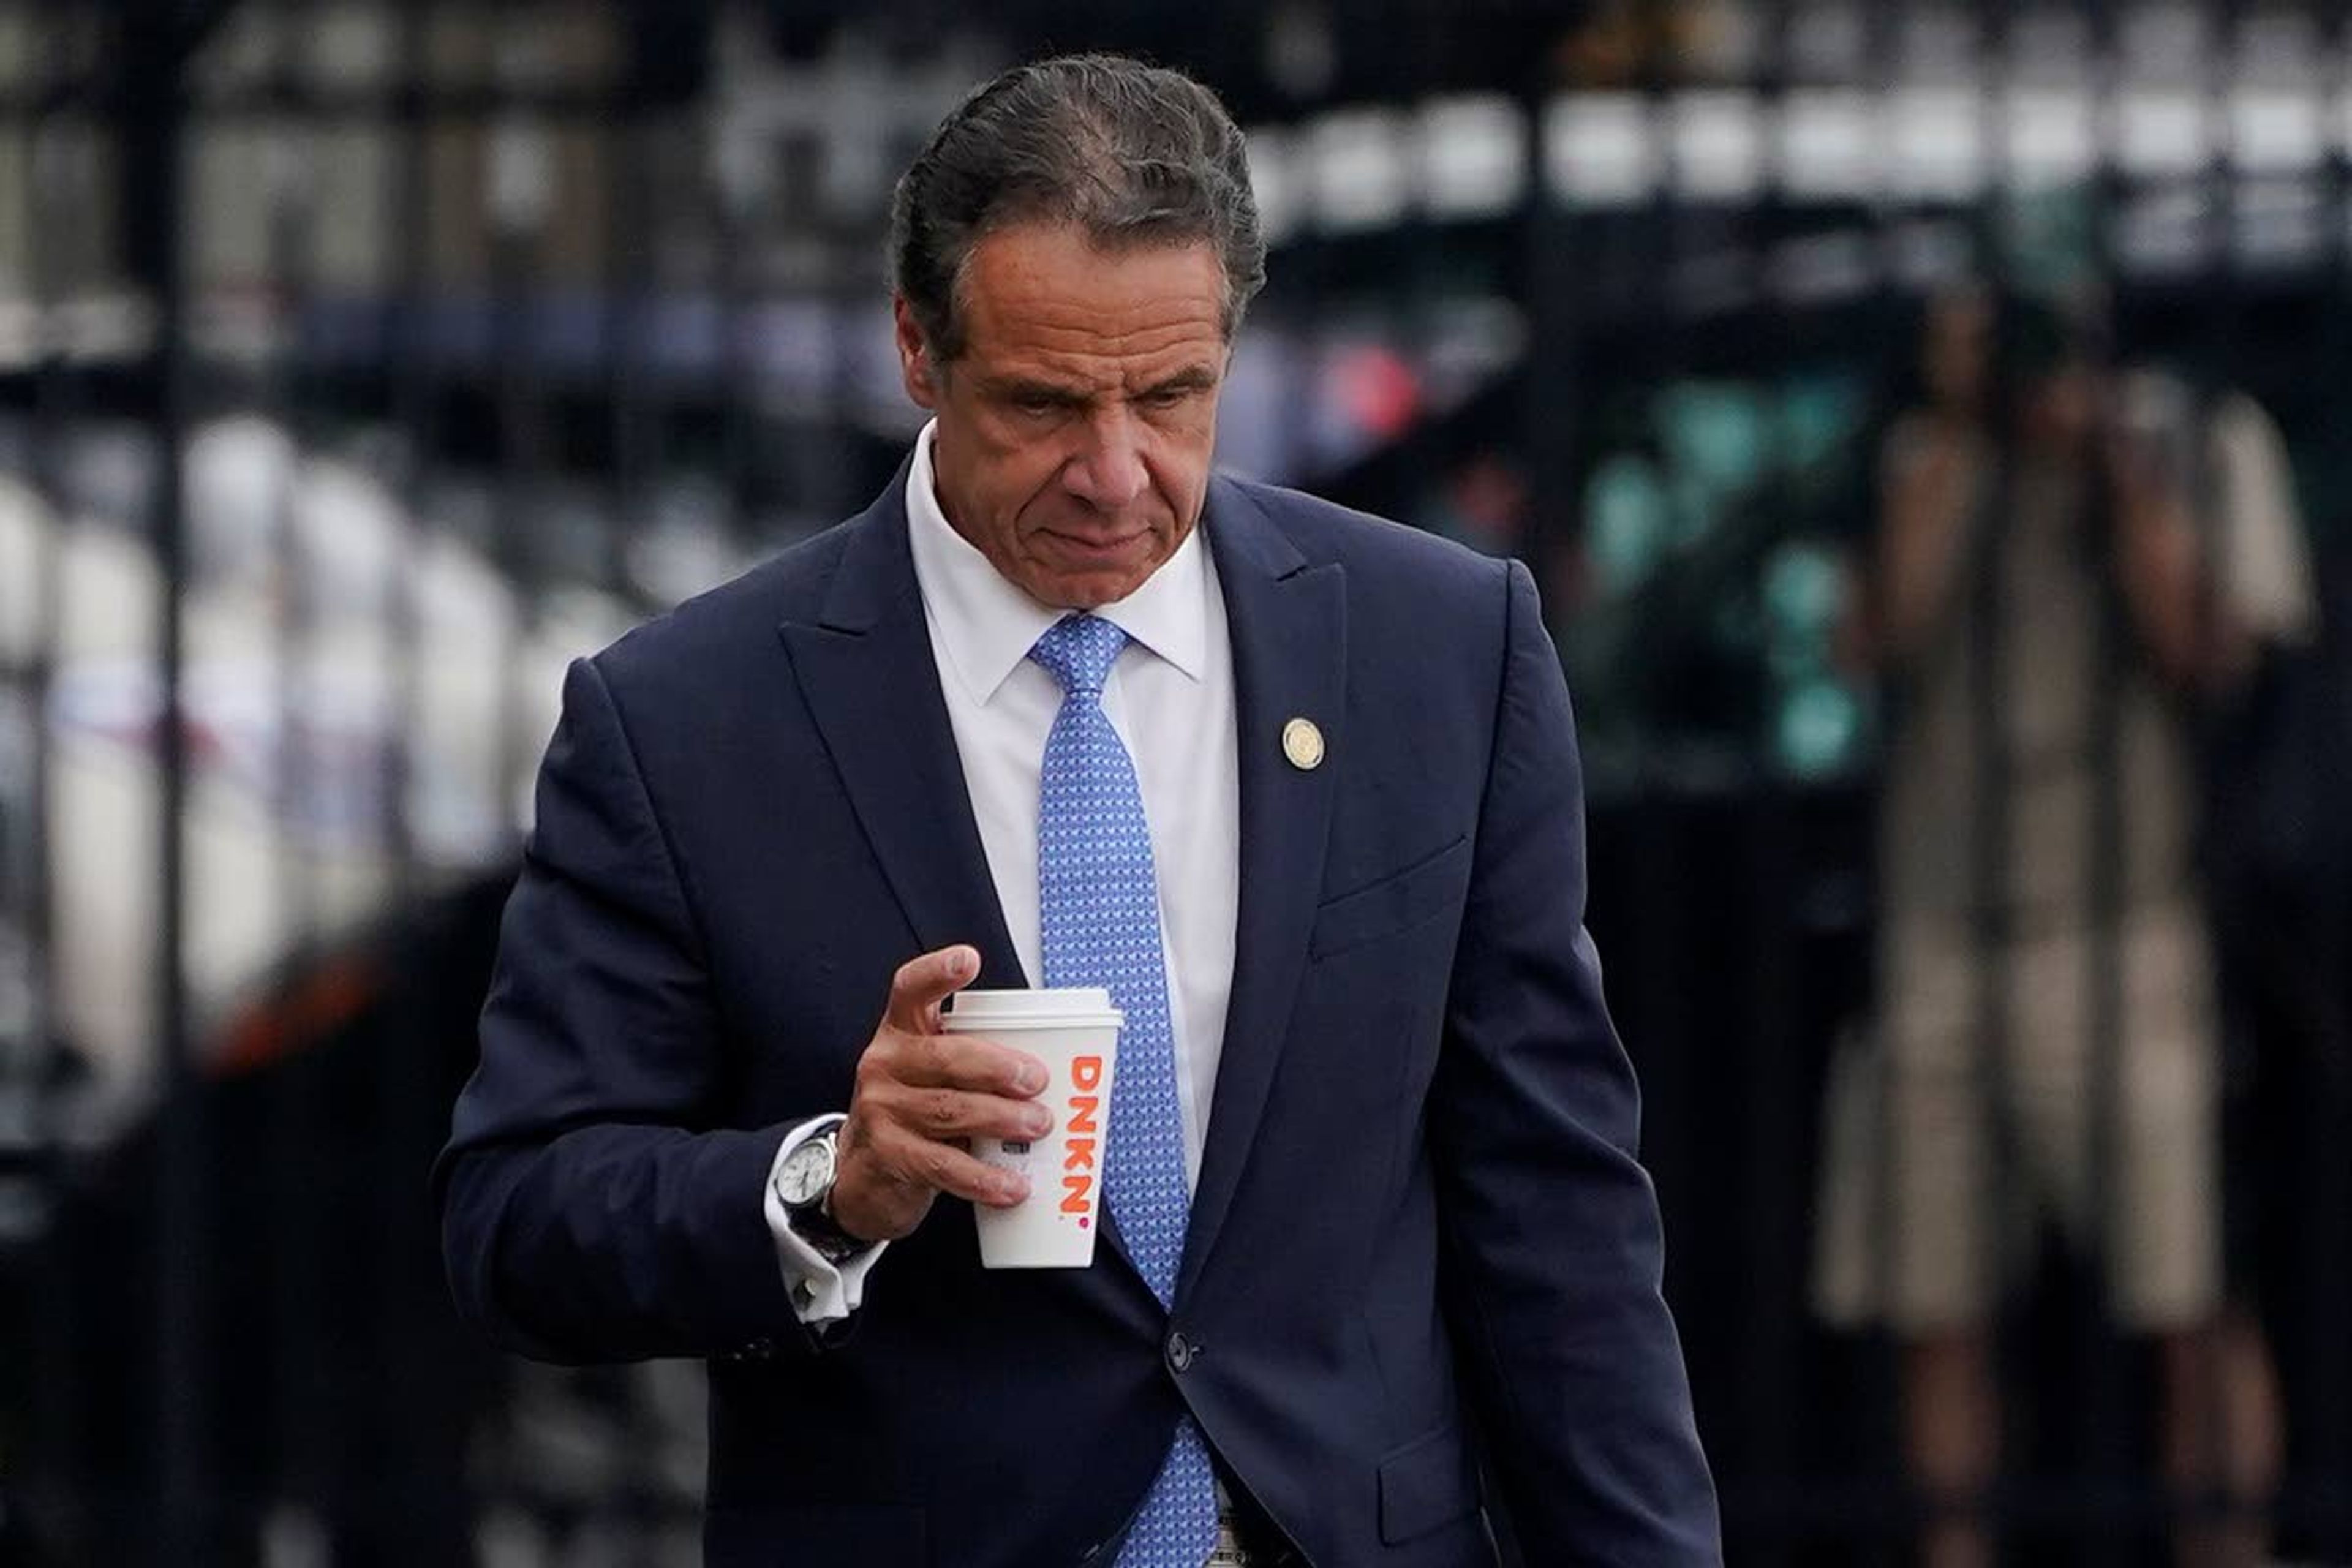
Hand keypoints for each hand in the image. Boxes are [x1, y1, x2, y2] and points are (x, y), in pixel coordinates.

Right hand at [827, 945, 1052, 1243]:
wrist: (861, 1176)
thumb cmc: (913, 1113)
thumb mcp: (930, 1076)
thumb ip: (972, 1063)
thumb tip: (1051, 1072)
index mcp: (900, 1032)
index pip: (910, 990)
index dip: (938, 973)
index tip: (969, 960)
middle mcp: (884, 1064)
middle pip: (945, 1056)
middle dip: (997, 1067)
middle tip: (1037, 1080)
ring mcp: (881, 1110)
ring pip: (949, 1110)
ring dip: (1002, 1118)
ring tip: (1039, 1125)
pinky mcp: (888, 1156)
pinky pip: (945, 1166)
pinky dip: (984, 1177)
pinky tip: (1013, 1186)